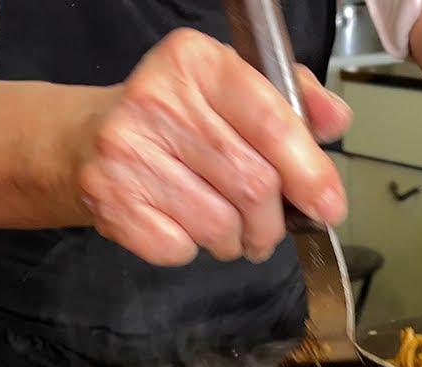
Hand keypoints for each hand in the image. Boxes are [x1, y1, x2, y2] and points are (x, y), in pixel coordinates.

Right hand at [76, 28, 351, 265]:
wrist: (86, 139)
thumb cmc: (178, 118)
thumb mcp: (236, 90)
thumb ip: (294, 103)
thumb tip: (335, 119)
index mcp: (197, 62)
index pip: (272, 123)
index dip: (310, 173)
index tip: (328, 206)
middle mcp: (157, 100)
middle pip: (253, 185)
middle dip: (272, 221)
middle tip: (268, 226)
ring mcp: (126, 151)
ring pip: (219, 225)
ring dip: (234, 240)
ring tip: (224, 226)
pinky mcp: (108, 199)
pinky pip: (179, 248)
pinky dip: (191, 249)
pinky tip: (182, 224)